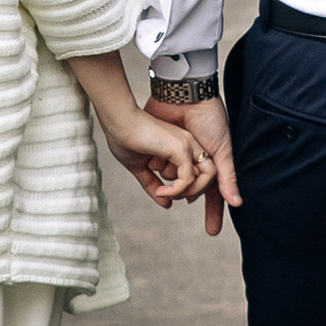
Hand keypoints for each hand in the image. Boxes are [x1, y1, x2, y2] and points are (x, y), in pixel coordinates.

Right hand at [67, 52, 215, 210]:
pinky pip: (188, 179)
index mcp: (181, 145)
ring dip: (186, 193)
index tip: (166, 193)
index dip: (188, 187)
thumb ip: (153, 184)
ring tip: (164, 193)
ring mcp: (187, 145)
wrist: (117, 122)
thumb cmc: (124, 139)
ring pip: (206, 178)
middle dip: (193, 192)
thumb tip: (166, 203)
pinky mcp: (181, 148)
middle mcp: (189, 143)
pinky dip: (176, 190)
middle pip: (209, 175)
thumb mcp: (141, 167)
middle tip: (169, 196)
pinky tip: (160, 191)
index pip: (199, 171)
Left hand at [155, 91, 239, 240]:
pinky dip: (157, 176)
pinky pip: (157, 171)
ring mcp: (175, 157)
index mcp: (212, 163)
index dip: (214, 212)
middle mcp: (193, 163)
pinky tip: (157, 180)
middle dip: (188, 196)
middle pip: (192, 191)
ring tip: (174, 172)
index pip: (214, 194)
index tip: (212, 232)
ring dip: (174, 183)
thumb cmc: (210, 120)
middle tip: (186, 199)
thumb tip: (237, 203)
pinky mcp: (159, 151)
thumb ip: (227, 176)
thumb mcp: (222, 149)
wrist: (184, 96)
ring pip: (174, 182)